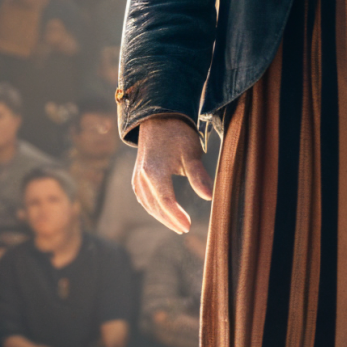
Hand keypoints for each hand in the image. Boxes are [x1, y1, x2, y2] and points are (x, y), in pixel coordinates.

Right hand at [131, 117, 213, 233]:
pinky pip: (142, 196)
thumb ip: (199, 176)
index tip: (188, 227)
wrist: (159, 117)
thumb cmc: (178, 134)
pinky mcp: (137, 174)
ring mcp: (137, 175)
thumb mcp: (191, 153)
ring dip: (160, 215)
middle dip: (170, 219)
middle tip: (184, 229)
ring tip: (176, 224)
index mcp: (155, 171)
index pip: (166, 201)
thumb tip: (209, 197)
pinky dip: (152, 206)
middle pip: (155, 206)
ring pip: (147, 203)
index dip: (177, 217)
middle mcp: (142, 176)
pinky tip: (162, 210)